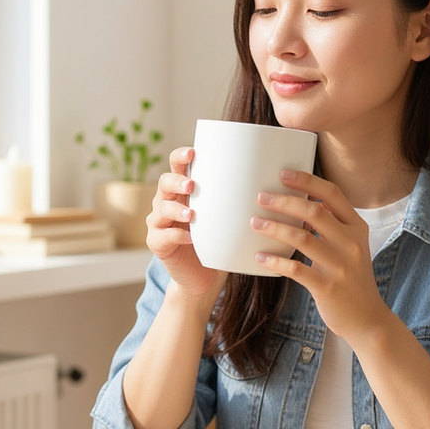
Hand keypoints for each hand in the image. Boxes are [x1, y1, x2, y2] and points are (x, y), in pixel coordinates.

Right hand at [146, 147, 226, 301]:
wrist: (205, 276)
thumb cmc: (219, 240)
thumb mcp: (227, 216)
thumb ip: (236, 198)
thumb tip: (271, 177)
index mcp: (183, 190)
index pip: (177, 165)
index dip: (180, 156)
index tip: (193, 152)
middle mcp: (168, 202)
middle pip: (164, 183)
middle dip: (176, 181)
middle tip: (191, 185)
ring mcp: (160, 223)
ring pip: (160, 209)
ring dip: (175, 209)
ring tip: (191, 215)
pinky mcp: (157, 243)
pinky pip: (163, 236)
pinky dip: (176, 236)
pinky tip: (189, 238)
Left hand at [251, 170, 387, 344]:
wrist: (367, 319)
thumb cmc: (352, 279)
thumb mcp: (351, 247)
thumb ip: (333, 226)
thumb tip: (302, 204)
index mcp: (357, 228)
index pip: (332, 194)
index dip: (307, 181)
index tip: (283, 174)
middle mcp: (351, 243)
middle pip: (314, 211)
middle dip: (284, 201)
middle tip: (261, 197)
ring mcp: (340, 266)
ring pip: (302, 238)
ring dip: (275, 227)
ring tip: (254, 222)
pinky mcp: (327, 287)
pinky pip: (295, 270)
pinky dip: (275, 261)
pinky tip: (259, 257)